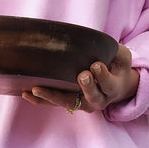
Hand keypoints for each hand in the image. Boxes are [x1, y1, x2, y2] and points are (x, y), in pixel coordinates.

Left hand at [21, 44, 138, 112]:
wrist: (114, 87)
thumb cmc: (116, 67)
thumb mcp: (122, 57)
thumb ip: (115, 51)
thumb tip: (100, 43)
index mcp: (112, 89)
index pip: (108, 85)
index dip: (103, 76)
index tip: (96, 65)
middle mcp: (98, 100)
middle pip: (92, 98)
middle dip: (86, 87)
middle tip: (81, 76)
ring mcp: (81, 104)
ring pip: (67, 103)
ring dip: (52, 97)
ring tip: (36, 89)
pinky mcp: (68, 103)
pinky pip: (53, 104)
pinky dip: (40, 100)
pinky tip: (26, 93)